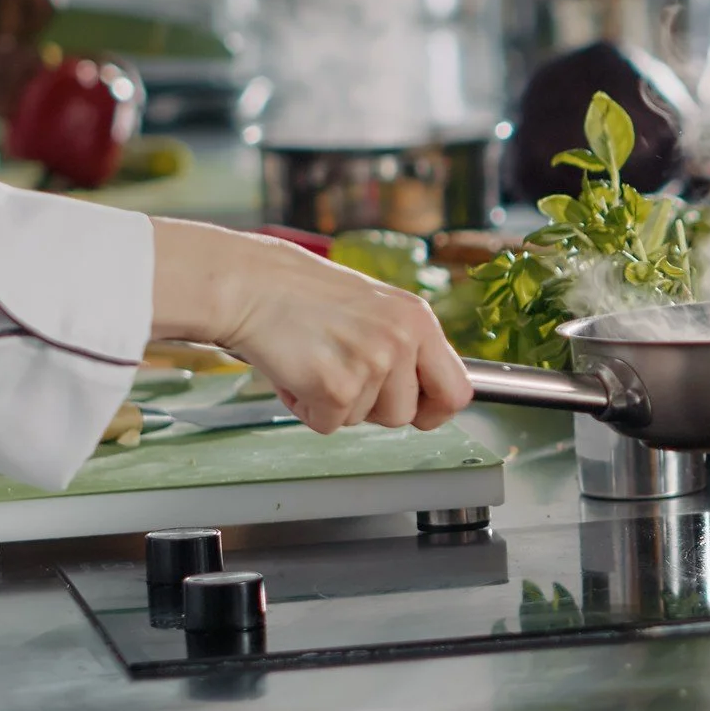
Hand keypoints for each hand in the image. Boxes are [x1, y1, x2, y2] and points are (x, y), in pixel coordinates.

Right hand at [150, 220, 472, 432]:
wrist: (252, 285)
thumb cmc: (306, 298)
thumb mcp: (377, 310)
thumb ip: (406, 348)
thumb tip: (427, 397)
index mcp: (418, 319)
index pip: (457, 390)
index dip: (436, 411)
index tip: (419, 413)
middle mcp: (402, 340)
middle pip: (405, 415)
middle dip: (372, 407)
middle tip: (341, 371)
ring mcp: (371, 363)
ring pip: (366, 421)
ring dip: (337, 404)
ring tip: (316, 362)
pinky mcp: (336, 386)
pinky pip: (329, 425)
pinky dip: (307, 408)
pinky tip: (296, 372)